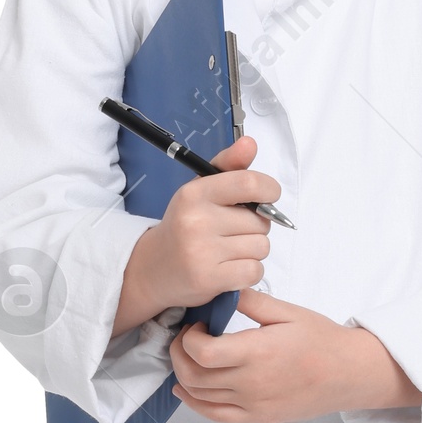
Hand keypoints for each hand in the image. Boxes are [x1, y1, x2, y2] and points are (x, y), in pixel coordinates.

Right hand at [111, 136, 280, 336]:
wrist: (152, 268)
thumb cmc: (184, 226)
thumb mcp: (200, 190)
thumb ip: (229, 167)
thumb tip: (250, 143)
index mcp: (195, 193)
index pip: (248, 183)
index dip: (269, 189)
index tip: (268, 196)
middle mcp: (196, 220)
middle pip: (260, 221)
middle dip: (256, 227)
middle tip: (233, 232)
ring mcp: (202, 252)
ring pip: (261, 247)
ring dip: (253, 251)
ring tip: (229, 251)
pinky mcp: (208, 279)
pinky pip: (254, 271)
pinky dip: (249, 271)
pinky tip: (230, 269)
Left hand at [170, 289, 421, 422]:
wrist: (349, 373)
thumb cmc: (323, 341)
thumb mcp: (288, 311)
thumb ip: (251, 301)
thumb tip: (223, 290)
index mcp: (257, 352)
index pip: (202, 352)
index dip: (189, 337)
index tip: (197, 325)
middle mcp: (251, 382)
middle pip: (194, 375)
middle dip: (179, 353)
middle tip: (186, 337)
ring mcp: (253, 404)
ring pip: (199, 396)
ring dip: (184, 375)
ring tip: (189, 356)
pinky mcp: (257, 417)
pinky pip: (215, 415)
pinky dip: (194, 403)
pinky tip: (186, 390)